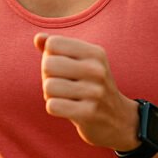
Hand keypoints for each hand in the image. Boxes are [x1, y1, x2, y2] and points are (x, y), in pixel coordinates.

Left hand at [34, 33, 139, 150]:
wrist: (119, 120)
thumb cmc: (92, 87)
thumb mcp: (81, 63)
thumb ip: (58, 48)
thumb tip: (38, 38)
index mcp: (95, 53)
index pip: (53, 43)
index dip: (50, 56)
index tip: (63, 67)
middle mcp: (97, 69)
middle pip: (48, 64)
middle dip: (48, 76)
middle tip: (62, 84)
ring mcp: (95, 92)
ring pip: (48, 86)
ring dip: (50, 94)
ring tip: (65, 97)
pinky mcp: (89, 113)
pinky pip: (53, 106)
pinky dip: (54, 107)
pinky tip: (67, 109)